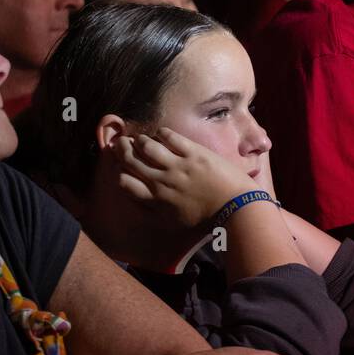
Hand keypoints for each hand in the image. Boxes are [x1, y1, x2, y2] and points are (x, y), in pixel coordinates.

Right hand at [111, 127, 259, 228]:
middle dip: (121, 149)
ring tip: (139, 138)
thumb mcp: (173, 222)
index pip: (124, 182)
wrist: (235, 208)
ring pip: (146, 146)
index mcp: (156, 200)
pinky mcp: (194, 153)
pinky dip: (161, 133)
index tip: (120, 165)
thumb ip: (152, 210)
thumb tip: (136, 198)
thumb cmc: (206, 218)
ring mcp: (177, 166)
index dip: (118, 171)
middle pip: (131, 161)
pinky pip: (170, 137)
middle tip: (120, 142)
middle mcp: (161, 182)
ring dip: (139, 140)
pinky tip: (161, 133)